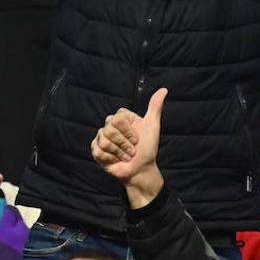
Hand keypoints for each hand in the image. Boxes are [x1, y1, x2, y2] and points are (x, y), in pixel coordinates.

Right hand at [91, 87, 167, 207]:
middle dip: (124, 143)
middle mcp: (111, 125)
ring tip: (126, 156)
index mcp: (122, 118)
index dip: (128, 131)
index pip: (118, 118)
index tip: (137, 139)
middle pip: (110, 129)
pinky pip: (98, 150)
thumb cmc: (147, 149)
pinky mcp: (96, 149)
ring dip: (119, 152)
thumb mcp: (153, 127)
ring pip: (104, 140)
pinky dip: (110, 158)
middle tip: (132, 150)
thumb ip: (155, 108)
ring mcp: (102, 137)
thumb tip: (163, 90)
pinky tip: (116, 160)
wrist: (140, 169)